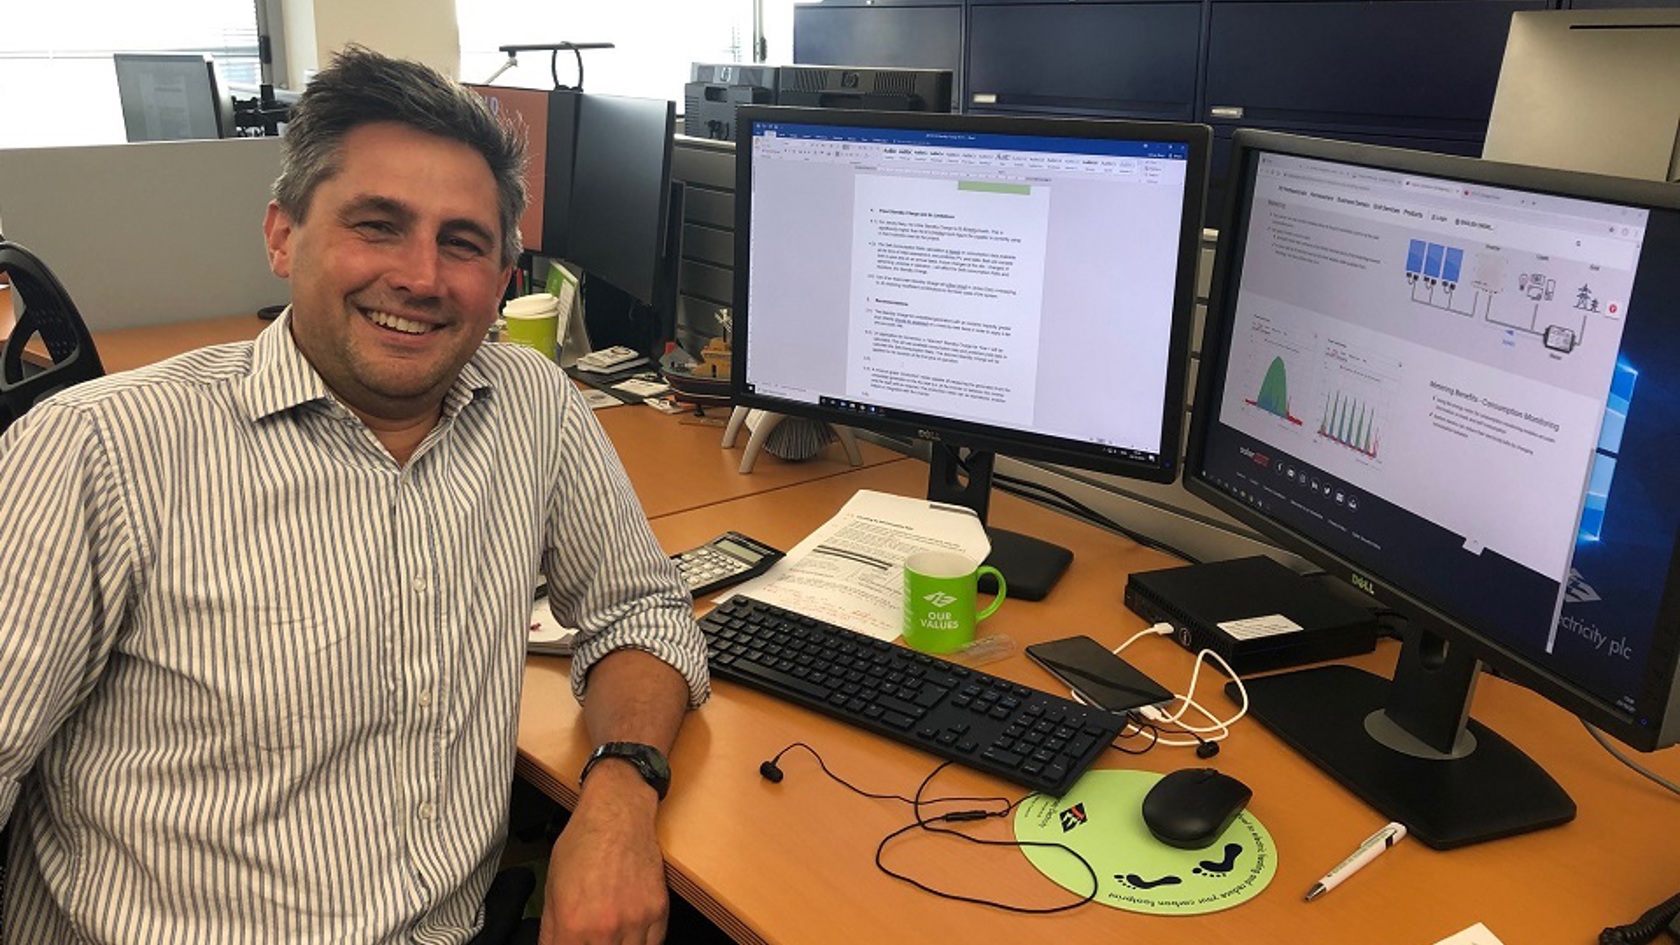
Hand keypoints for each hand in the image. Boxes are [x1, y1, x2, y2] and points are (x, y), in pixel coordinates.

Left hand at [539, 762, 668, 944]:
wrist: (618, 814)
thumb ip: (550, 930)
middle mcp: (606, 929)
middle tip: (591, 938)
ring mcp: (636, 921)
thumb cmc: (583, 844)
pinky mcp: (658, 911)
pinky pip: (654, 944)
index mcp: (573, 925)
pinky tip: (631, 936)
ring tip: (610, 937)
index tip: (571, 943)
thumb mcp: (552, 887)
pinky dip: (642, 943)